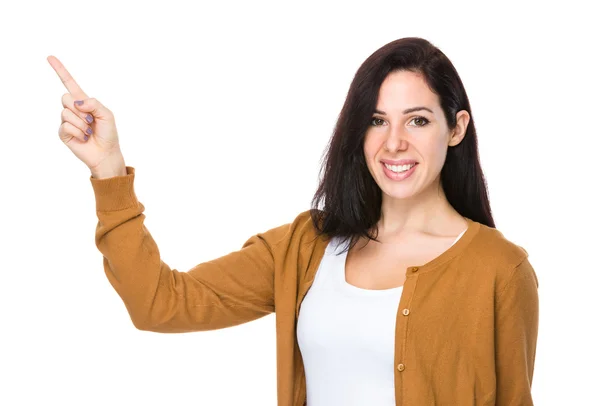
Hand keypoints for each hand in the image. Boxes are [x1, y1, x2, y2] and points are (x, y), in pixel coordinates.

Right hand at [47, 55, 123, 171]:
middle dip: (80, 109)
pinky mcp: (63, 132)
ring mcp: (66, 120)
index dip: (60, 70)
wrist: (106, 152)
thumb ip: (93, 103)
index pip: (70, 83)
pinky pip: (66, 125)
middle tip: (91, 120)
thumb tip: (77, 102)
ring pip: (66, 112)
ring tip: (88, 131)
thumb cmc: (108, 133)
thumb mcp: (107, 114)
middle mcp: (73, 109)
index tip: (50, 57)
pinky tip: (83, 137)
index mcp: (84, 101)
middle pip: (65, 97)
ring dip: (81, 122)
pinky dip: (78, 131)